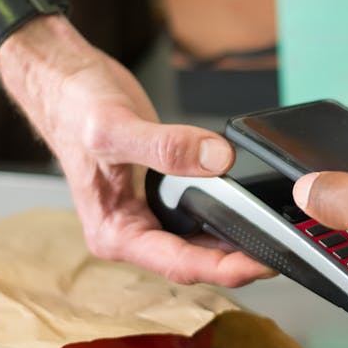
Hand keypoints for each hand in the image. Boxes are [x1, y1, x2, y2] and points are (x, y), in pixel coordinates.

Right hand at [0, 16, 272, 286]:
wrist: (63, 79)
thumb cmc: (73, 106)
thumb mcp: (115, 126)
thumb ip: (165, 146)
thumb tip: (215, 159)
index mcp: (114, 232)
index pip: (179, 265)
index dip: (225, 269)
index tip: (263, 263)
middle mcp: (129, 231)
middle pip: (194, 261)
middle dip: (238, 261)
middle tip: (284, 250)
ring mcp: (144, 215)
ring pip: (199, 241)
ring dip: (234, 241)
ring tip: (276, 235)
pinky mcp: (158, 195)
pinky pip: (198, 214)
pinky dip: (224, 213)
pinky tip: (249, 208)